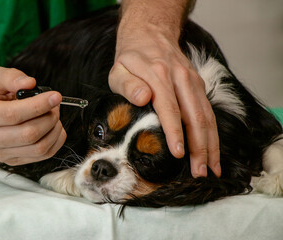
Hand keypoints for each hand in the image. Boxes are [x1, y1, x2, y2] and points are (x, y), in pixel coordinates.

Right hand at [0, 67, 66, 164]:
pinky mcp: (12, 161)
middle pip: (28, 134)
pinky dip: (55, 140)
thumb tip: (30, 83)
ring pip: (38, 148)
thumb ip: (11, 77)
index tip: (55, 96)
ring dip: (54, 129)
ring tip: (53, 114)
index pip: (13, 114)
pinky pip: (42, 155)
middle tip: (54, 104)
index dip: (38, 105)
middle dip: (49, 117)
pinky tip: (53, 127)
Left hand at [109, 20, 220, 177]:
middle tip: (200, 172)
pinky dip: (213, 133)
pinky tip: (213, 149)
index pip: (169, 108)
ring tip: (212, 168)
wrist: (150, 34)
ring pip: (207, 116)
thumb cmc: (131, 57)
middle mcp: (181, 79)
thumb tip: (143, 98)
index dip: (175, 132)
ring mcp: (192, 82)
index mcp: (159, 76)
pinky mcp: (198, 85)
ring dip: (211, 143)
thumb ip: (128, 84)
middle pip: (195, 116)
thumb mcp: (119, 69)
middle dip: (200, 147)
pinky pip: (208, 111)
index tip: (178, 154)